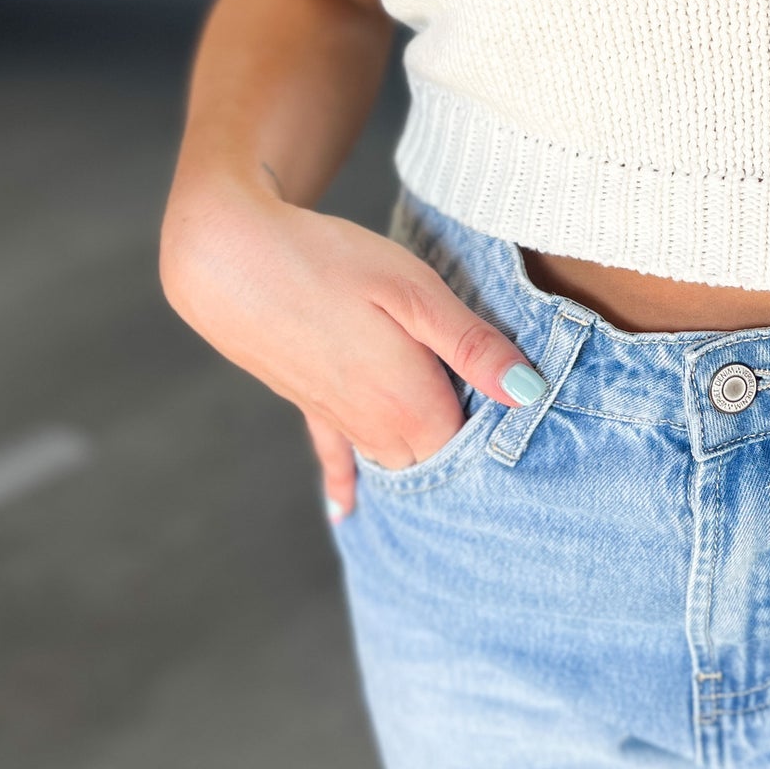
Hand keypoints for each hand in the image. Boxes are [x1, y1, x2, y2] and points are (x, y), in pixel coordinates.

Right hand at [161, 189, 543, 518]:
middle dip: (471, 467)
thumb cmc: (330, 262)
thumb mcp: (416, 291)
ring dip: (424, 470)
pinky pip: (334, 458)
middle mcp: (376, 427)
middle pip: (438, 465)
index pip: (476, 452)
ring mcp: (339, 420)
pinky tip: (346, 512)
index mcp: (411, 404)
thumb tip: (530, 393)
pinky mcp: (308, 404)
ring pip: (394, 464)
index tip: (540, 441)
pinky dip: (346, 482)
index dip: (509, 445)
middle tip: (510, 470)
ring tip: (462, 493)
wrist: (229, 257)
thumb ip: (473, 346)